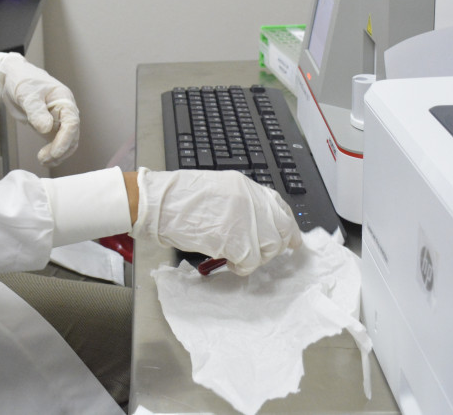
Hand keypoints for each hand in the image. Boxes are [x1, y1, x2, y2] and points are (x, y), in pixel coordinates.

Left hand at [0, 55, 79, 166]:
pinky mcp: (51, 128)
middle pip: (72, 135)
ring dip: (57, 154)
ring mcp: (59, 121)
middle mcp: (65, 111)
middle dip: (60, 149)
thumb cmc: (22, 80)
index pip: (71, 122)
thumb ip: (36, 110)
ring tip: (43, 160)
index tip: (55, 152)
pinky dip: (52, 154)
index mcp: (64, 100)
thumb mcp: (26, 93)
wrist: (12, 80)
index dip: (65, 139)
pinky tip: (44, 159)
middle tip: (44, 158)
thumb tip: (47, 128)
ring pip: (67, 142)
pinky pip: (57, 144)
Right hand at [130, 167, 300, 274]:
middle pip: (281, 229)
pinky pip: (251, 262)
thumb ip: (241, 203)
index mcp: (247, 186)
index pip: (280, 207)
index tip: (290, 239)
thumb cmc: (180, 197)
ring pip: (269, 248)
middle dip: (276, 245)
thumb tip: (255, 222)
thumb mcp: (219, 190)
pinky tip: (228, 260)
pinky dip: (241, 266)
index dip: (286, 226)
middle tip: (262, 253)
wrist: (162, 203)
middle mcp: (252, 201)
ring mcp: (247, 220)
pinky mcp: (238, 241)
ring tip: (236, 255)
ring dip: (255, 257)